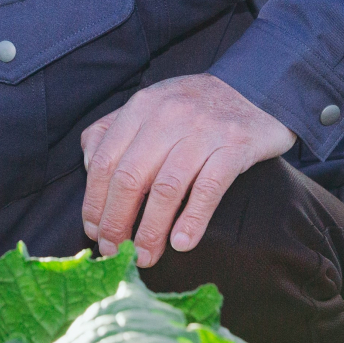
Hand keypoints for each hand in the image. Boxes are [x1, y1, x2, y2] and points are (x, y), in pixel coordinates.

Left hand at [80, 74, 296, 267]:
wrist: (255, 86)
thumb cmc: (192, 106)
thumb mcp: (148, 107)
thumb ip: (113, 131)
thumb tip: (87, 165)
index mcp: (140, 107)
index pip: (105, 160)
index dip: (94, 200)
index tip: (93, 230)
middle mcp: (167, 116)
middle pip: (130, 177)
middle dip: (117, 220)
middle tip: (115, 251)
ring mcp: (202, 131)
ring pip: (166, 188)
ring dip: (151, 229)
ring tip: (145, 256)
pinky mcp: (236, 146)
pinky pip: (209, 188)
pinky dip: (192, 219)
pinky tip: (181, 243)